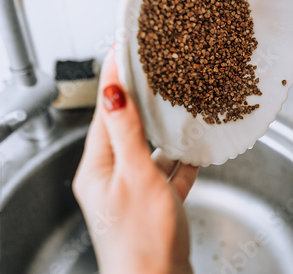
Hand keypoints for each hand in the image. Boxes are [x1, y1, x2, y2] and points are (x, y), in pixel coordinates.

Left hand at [73, 51, 197, 273]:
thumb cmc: (144, 240)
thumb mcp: (136, 177)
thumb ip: (127, 134)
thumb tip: (112, 93)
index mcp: (98, 168)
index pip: (106, 113)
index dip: (114, 81)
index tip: (122, 51)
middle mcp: (113, 177)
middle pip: (128, 129)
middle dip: (141, 103)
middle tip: (154, 74)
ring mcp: (135, 191)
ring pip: (151, 151)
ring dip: (164, 133)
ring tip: (177, 108)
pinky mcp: (155, 204)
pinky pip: (168, 174)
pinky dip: (180, 162)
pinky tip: (194, 150)